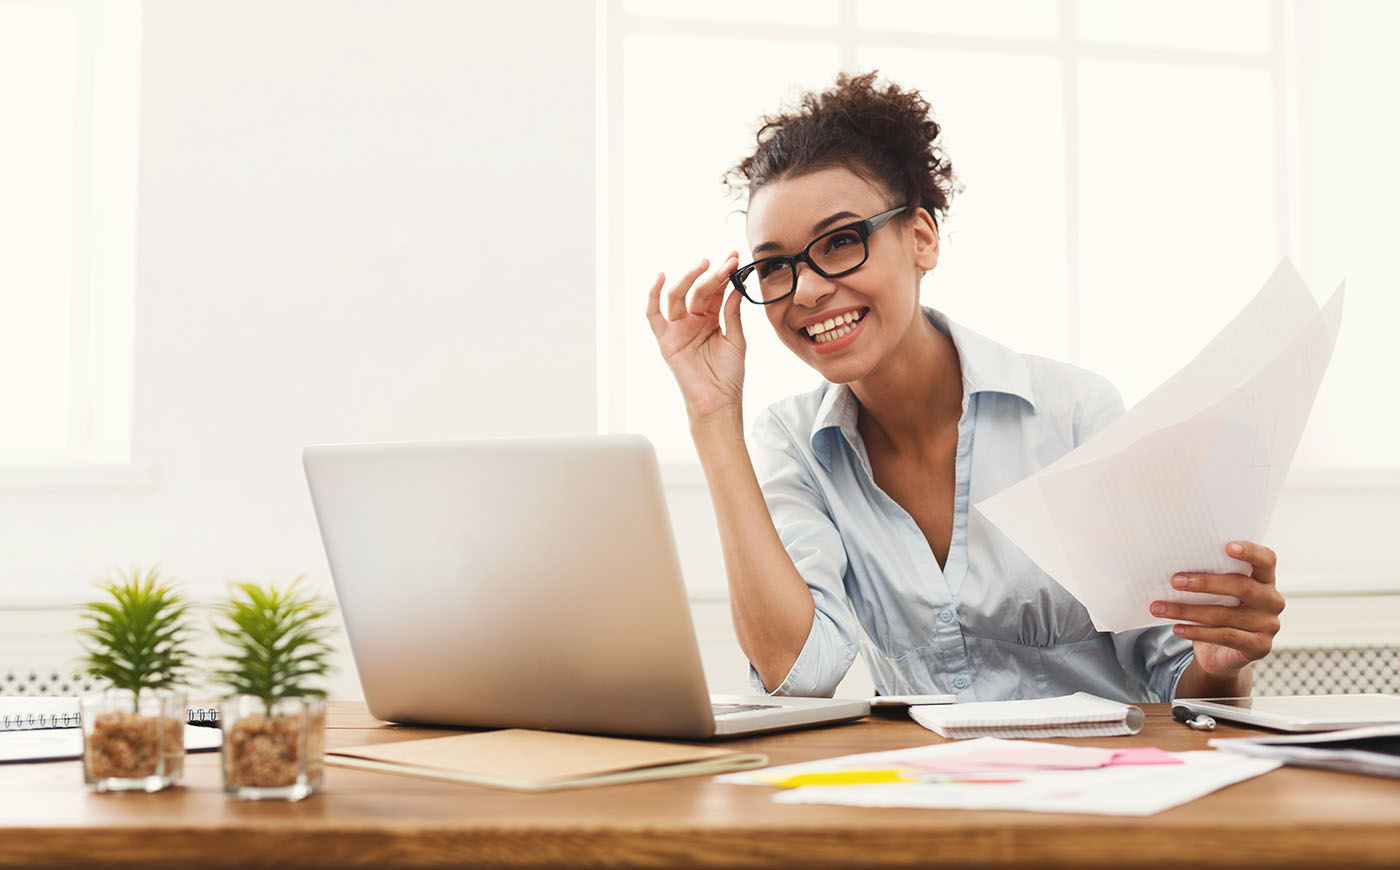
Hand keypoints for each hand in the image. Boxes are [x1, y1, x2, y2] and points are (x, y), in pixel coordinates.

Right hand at [645, 253, 745, 423]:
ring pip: (678, 296)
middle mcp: (693, 320)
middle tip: (726, 261)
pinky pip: (654, 315)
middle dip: (712, 274)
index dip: (725, 274)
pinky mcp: (665, 339)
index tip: (735, 258)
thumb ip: (732, 313)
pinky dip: (653, 295)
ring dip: (689, 278)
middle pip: (699, 290)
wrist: (719, 402)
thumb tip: (737, 286)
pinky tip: (660, 277)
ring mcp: (678, 328)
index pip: (716, 290)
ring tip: (704, 264)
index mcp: (711, 318)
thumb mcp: (736, 339)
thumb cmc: (728, 376)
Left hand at [1151, 541, 1284, 675]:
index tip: (1227, 546)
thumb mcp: (1216, 592)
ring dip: (1187, 610)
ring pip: (1225, 615)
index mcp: (1265, 579)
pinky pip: (1224, 636)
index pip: (1266, 560)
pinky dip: (1197, 632)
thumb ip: (1209, 577)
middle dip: (1205, 583)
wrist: (1224, 653)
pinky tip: (1177, 628)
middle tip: (1174, 581)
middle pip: (1241, 587)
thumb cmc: (1219, 610)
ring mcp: (1268, 625)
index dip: (1251, 551)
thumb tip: (1172, 566)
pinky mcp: (1259, 646)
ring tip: (1160, 607)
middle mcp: (1271, 600)